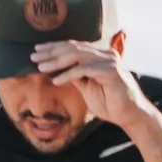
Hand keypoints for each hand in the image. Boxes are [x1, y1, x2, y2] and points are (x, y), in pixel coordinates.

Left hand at [33, 39, 155, 133]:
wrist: (128, 115)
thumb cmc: (108, 102)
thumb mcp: (85, 86)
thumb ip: (74, 75)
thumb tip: (55, 70)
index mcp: (100, 56)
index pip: (74, 47)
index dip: (54, 47)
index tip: (37, 51)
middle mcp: (106, 55)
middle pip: (73, 48)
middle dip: (51, 52)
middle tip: (34, 56)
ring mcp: (109, 62)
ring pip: (77, 56)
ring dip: (56, 62)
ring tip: (41, 67)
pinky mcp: (111, 72)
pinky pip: (84, 70)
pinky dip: (68, 74)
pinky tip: (56, 80)